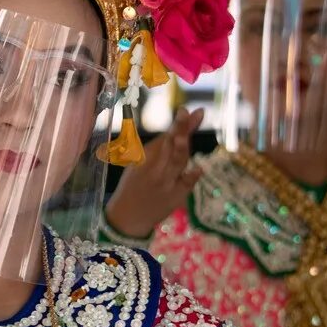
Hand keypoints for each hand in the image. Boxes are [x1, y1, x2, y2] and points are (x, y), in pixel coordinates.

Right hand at [104, 107, 203, 238]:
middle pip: (171, 145)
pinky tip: (199, 168)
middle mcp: (155, 169)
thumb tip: (178, 133)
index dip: (176, 125)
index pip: (164, 139)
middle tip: (191, 112)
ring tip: (189, 131)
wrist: (128, 217)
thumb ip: (156, 150)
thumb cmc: (132, 186)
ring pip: (179, 161)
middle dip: (182, 128)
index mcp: (143, 160)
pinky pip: (186, 184)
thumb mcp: (136, 166)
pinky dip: (192, 175)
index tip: (184, 110)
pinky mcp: (175, 198)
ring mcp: (166, 184)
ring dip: (184, 146)